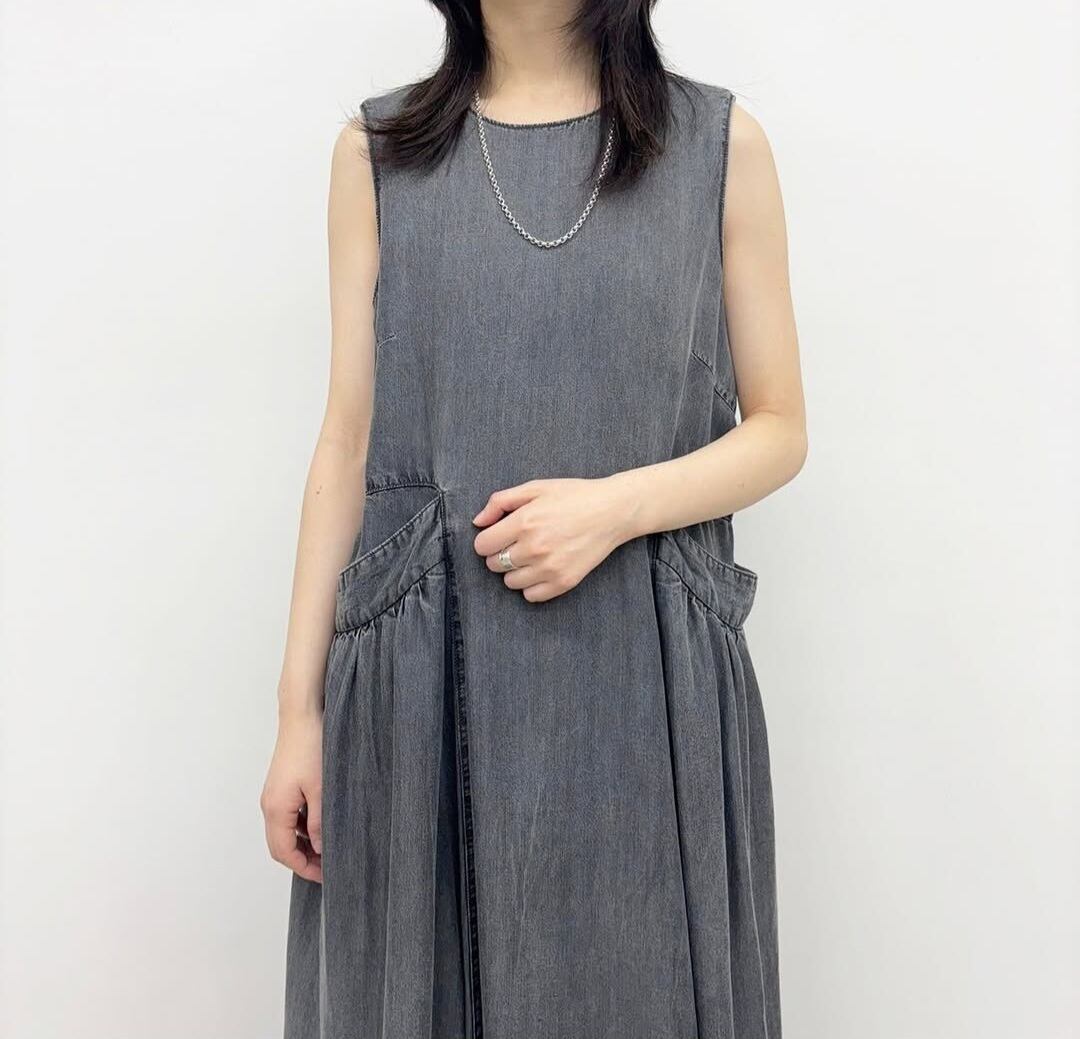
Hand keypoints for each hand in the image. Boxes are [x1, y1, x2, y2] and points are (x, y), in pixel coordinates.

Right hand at [260, 709, 322, 882]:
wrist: (302, 715)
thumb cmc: (311, 747)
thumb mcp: (321, 790)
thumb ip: (320, 822)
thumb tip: (321, 849)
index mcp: (276, 809)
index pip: (283, 852)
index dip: (304, 868)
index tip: (325, 876)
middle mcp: (270, 805)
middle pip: (280, 845)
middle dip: (302, 859)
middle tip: (328, 867)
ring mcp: (274, 795)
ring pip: (285, 831)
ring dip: (303, 843)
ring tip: (329, 848)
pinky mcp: (281, 786)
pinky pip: (288, 816)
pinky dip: (302, 827)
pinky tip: (323, 824)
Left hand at [472, 477, 637, 602]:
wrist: (612, 511)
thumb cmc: (574, 496)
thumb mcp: (535, 487)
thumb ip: (500, 502)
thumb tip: (478, 522)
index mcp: (524, 522)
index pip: (482, 546)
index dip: (487, 539)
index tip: (499, 535)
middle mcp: (534, 548)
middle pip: (493, 565)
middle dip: (499, 554)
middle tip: (517, 543)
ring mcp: (549, 568)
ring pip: (509, 582)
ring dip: (515, 571)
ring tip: (531, 556)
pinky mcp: (564, 582)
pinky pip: (531, 596)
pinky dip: (531, 586)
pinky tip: (541, 569)